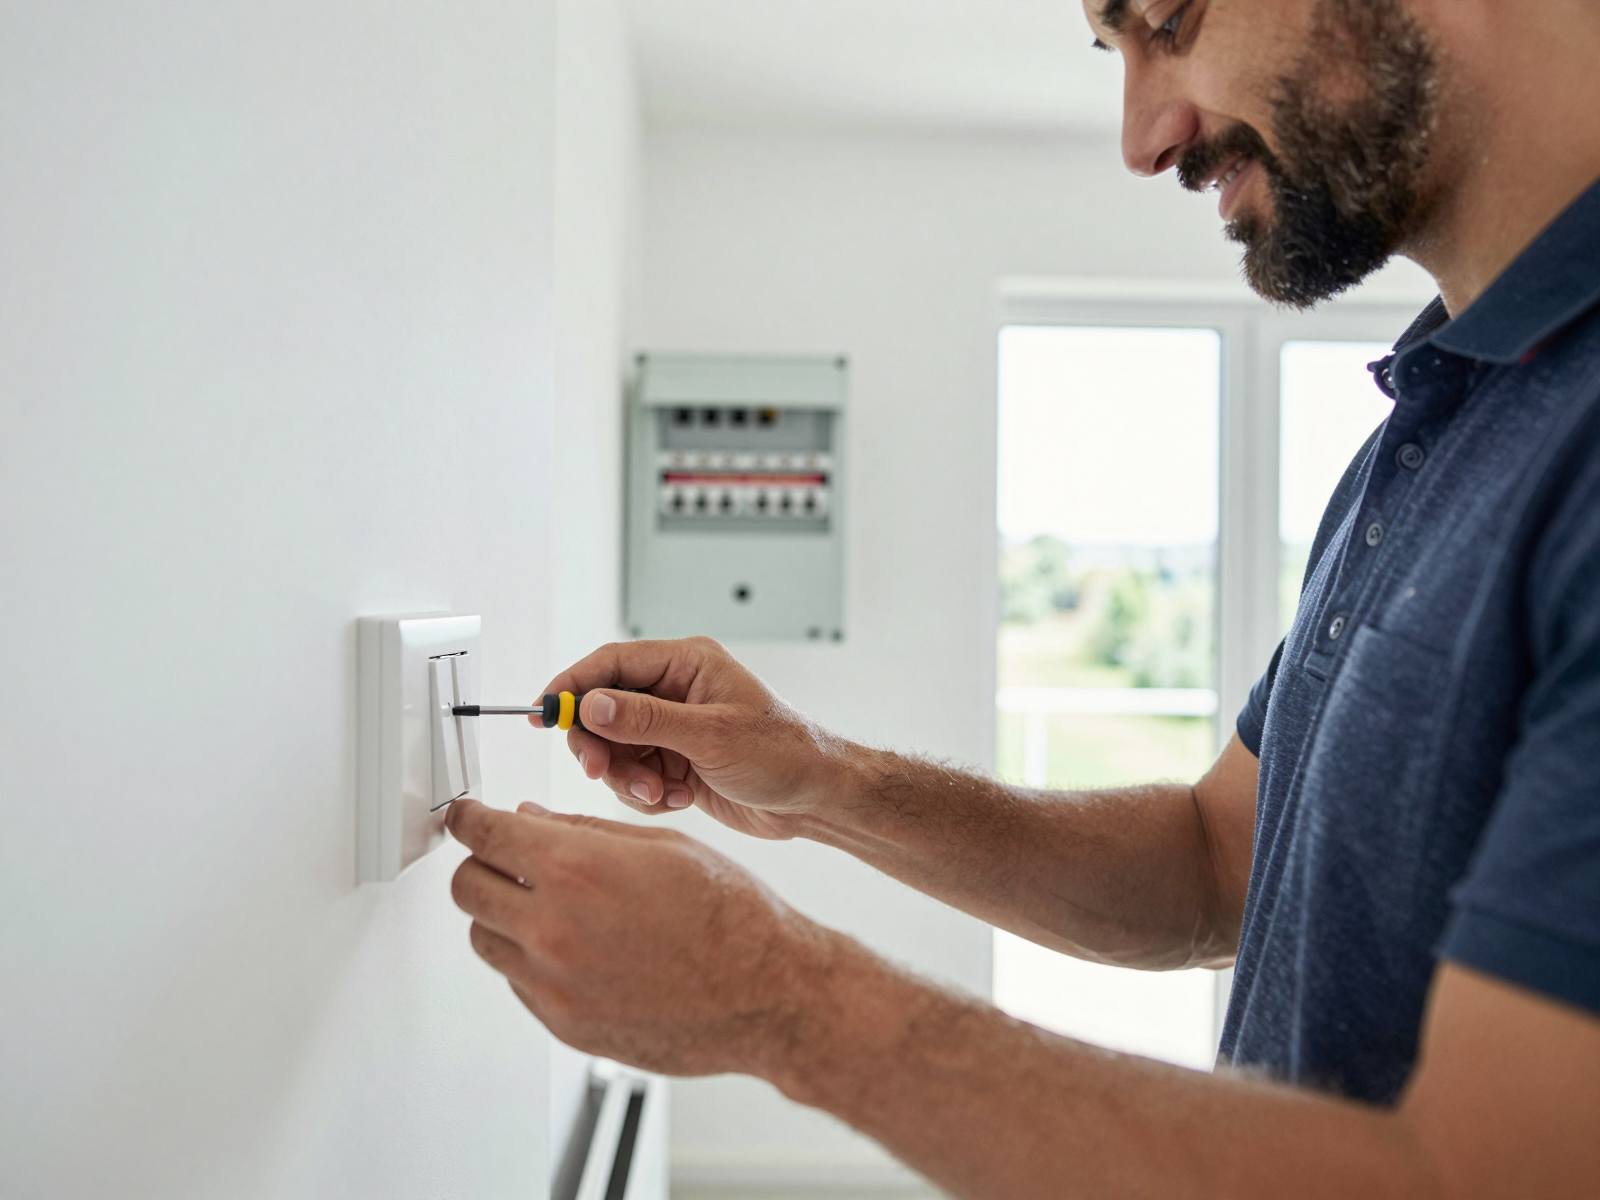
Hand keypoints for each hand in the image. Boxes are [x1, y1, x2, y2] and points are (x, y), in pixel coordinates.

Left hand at [446, 798, 838, 1075]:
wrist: (766, 994)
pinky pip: (517, 982)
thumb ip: (581, 832)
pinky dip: (532, 959)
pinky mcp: (563, 1025)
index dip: (468, 819)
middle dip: (481, 863)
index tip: (466, 817)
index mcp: (576, 870)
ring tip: (550, 906)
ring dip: (503, 914)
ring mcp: (554, 985)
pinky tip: (580, 946)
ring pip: (484, 938)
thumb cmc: (730, 916)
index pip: (484, 834)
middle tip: (506, 857)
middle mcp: (553, 929)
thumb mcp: (660, 846)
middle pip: (467, 887)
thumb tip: (530, 820)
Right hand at [541, 637, 853, 839]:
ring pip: (616, 750)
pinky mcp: (676, 762)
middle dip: (600, 746)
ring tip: (662, 794)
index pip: (610, 664)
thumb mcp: (712, 735)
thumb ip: (647, 720)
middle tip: (602, 773)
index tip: (542, 712)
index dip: (571, 687)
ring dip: (629, 778)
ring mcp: (674, 728)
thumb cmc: (783, 754)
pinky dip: (647, 794)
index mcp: (686, 664)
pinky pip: (635, 777)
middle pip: (604, 711)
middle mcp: (676, 691)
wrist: (816, 800)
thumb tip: (591, 704)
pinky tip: (679, 799)